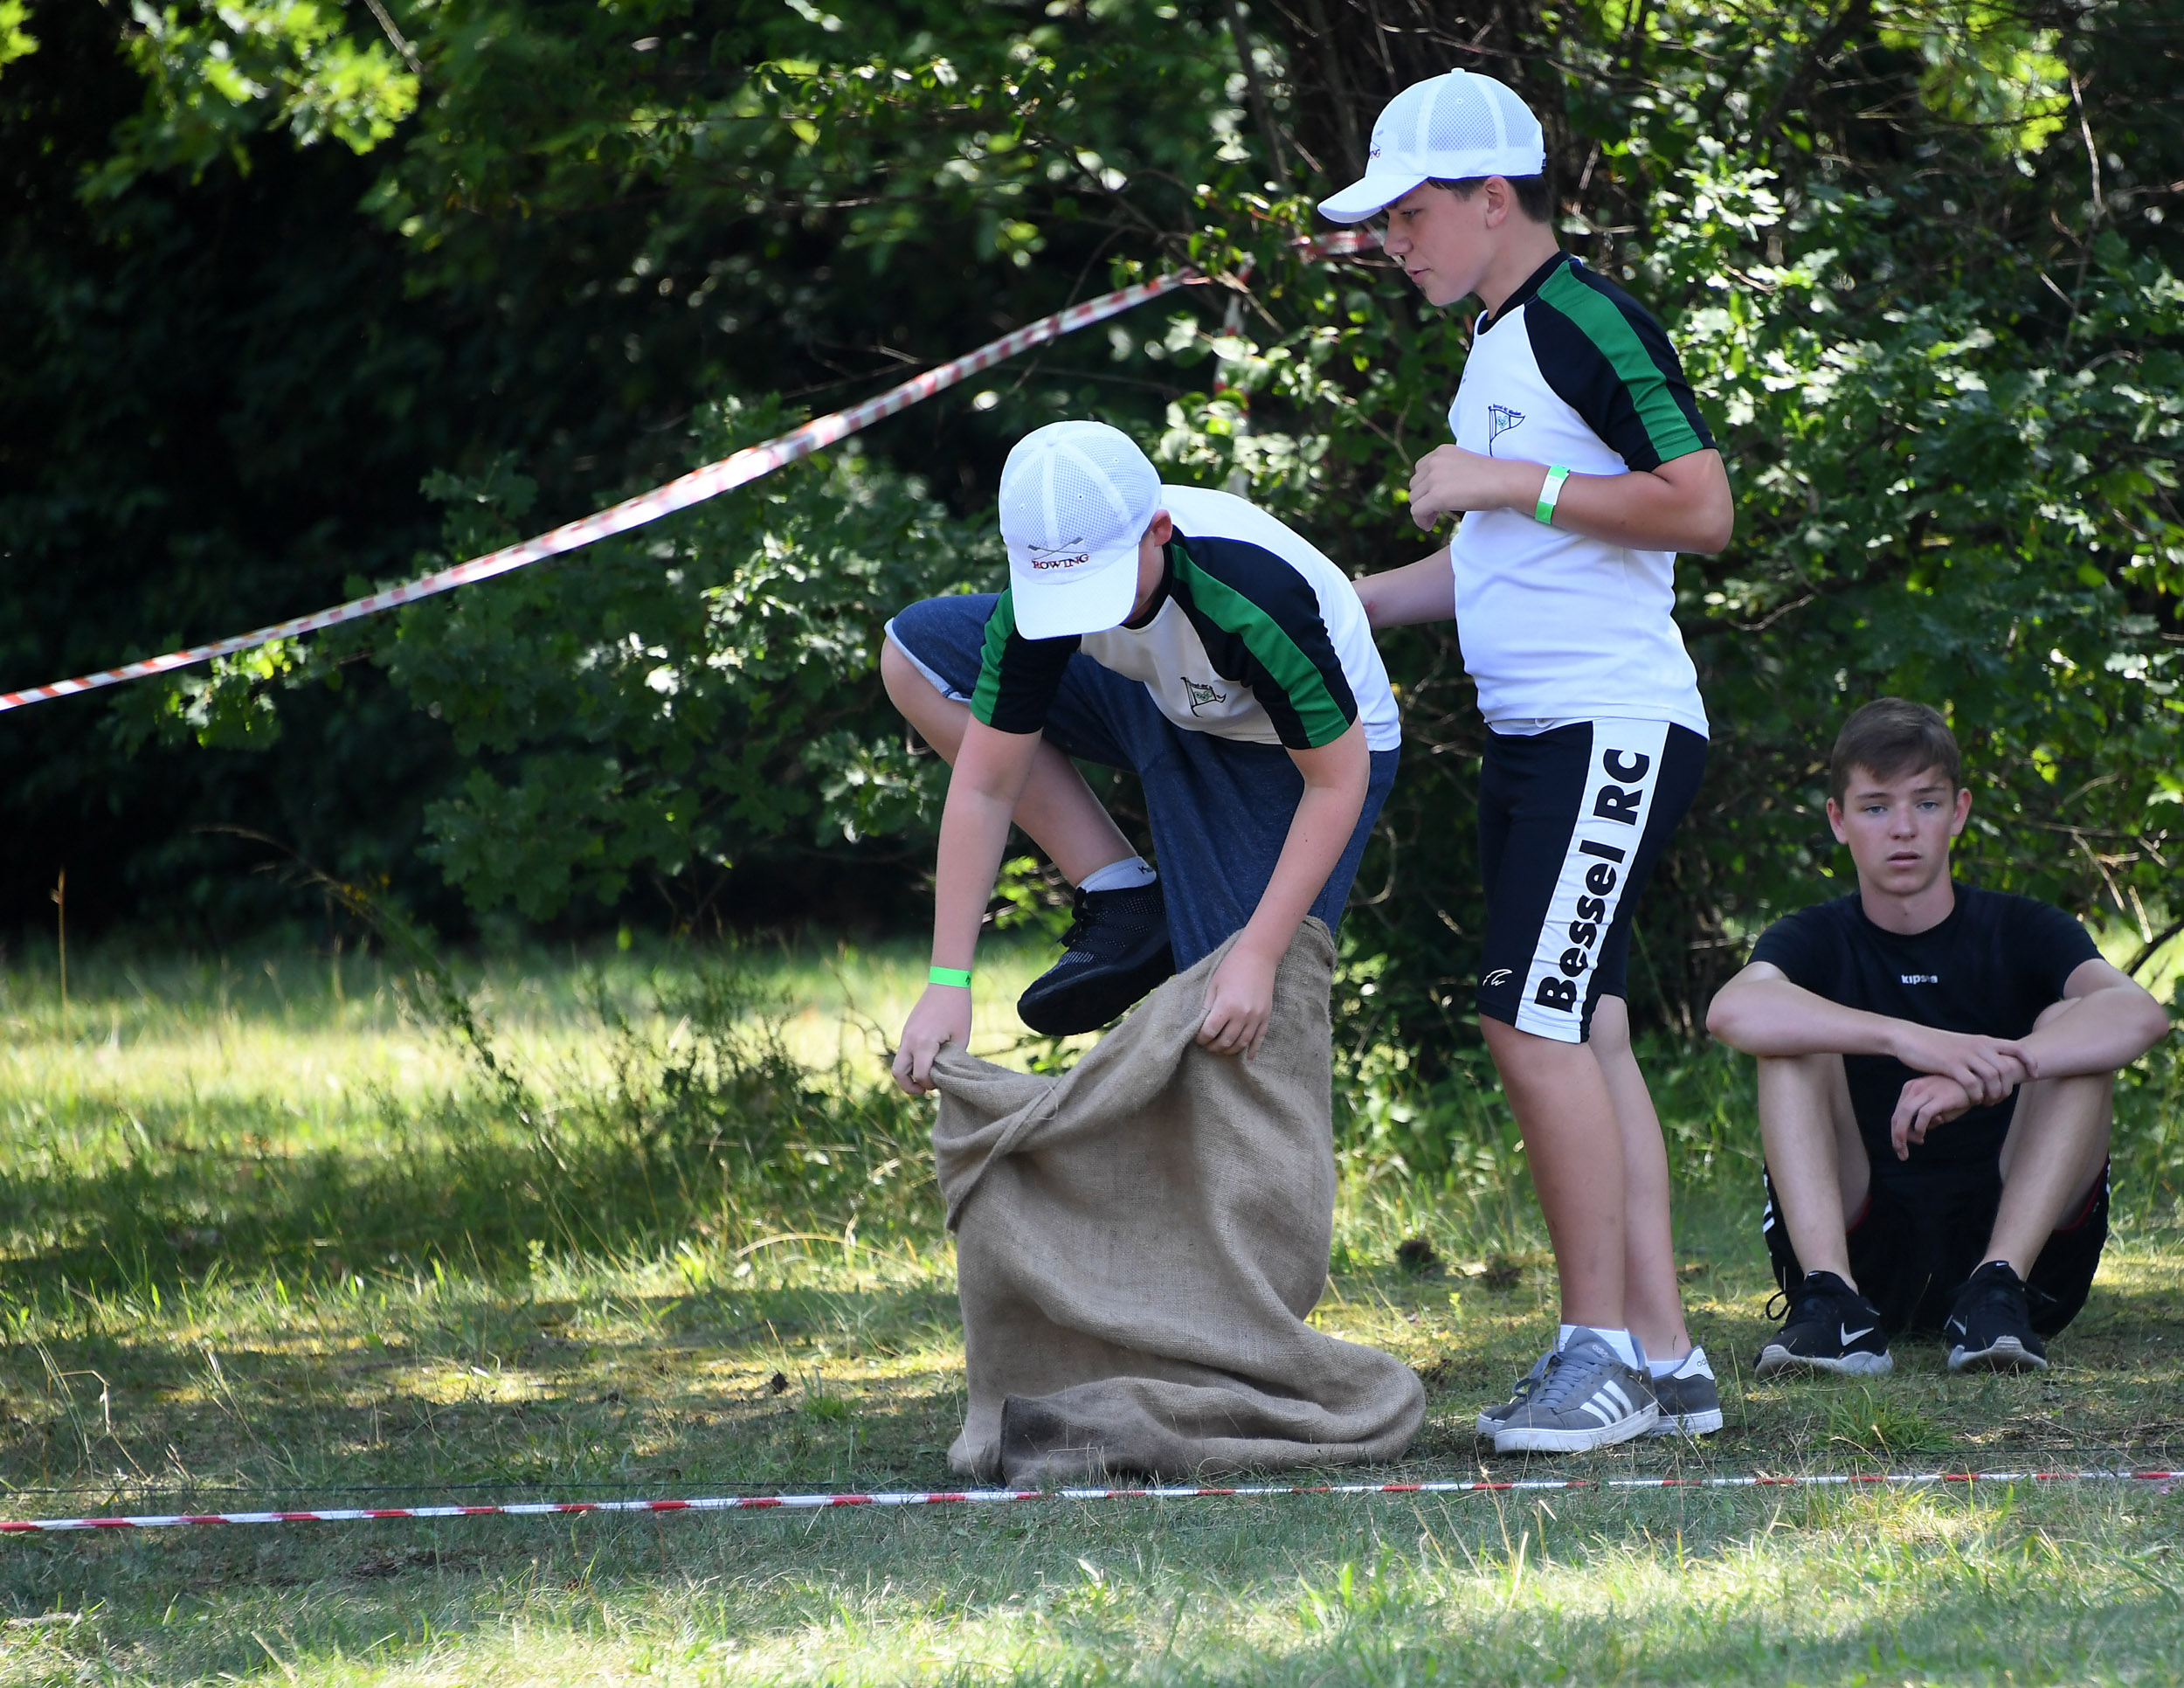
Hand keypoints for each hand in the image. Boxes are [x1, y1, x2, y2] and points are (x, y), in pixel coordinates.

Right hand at [891, 985, 971, 1096]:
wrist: (947, 982)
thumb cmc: (958, 1010)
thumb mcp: (961, 1038)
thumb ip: (951, 1060)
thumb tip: (945, 1077)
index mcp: (924, 1043)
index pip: (920, 1076)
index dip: (930, 1085)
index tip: (941, 1084)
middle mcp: (910, 1041)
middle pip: (898, 1074)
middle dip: (909, 1087)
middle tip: (925, 1090)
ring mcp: (906, 1035)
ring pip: (898, 1064)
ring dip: (909, 1075)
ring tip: (926, 1078)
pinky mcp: (907, 1031)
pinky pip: (904, 1052)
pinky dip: (911, 1062)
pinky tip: (928, 1061)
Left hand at [1197, 946, 1276, 1058]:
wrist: (1258, 956)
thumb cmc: (1232, 967)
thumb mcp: (1214, 985)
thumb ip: (1208, 1007)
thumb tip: (1202, 1026)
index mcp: (1226, 1006)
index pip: (1210, 1032)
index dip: (1202, 1038)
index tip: (1198, 1038)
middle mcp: (1242, 1015)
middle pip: (1225, 1041)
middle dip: (1214, 1047)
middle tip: (1208, 1045)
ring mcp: (1256, 1018)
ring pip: (1241, 1043)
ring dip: (1229, 1050)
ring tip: (1221, 1049)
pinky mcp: (1266, 1017)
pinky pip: (1259, 1039)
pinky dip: (1253, 1050)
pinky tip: (1248, 1059)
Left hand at [1408, 446, 1533, 531]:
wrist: (1506, 481)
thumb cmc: (1493, 477)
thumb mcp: (1465, 466)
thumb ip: (1448, 471)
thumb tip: (1435, 490)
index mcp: (1441, 452)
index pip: (1420, 470)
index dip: (1424, 486)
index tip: (1435, 497)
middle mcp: (1434, 462)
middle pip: (1414, 485)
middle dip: (1422, 499)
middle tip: (1435, 511)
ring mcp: (1434, 478)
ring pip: (1413, 499)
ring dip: (1422, 510)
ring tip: (1434, 518)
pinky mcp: (1436, 495)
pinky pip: (1416, 511)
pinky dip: (1420, 520)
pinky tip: (1430, 525)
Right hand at [1888, 1023, 2036, 1105]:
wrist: (1910, 1038)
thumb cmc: (1936, 1045)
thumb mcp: (1963, 1044)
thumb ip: (1980, 1053)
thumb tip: (1995, 1066)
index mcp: (1983, 1041)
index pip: (2018, 1048)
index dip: (2030, 1062)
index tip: (2033, 1075)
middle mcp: (1978, 1046)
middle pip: (2006, 1069)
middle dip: (2007, 1088)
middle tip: (2000, 1099)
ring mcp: (1965, 1055)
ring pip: (1992, 1078)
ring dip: (1993, 1094)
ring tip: (1987, 1102)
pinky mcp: (1950, 1065)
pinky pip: (1972, 1084)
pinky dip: (1976, 1096)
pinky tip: (1973, 1100)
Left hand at [1890, 1074, 1973, 1157]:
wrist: (1978, 1084)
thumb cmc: (1956, 1097)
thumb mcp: (1936, 1107)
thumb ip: (1926, 1119)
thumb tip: (1917, 1135)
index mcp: (1910, 1089)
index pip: (1896, 1114)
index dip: (1896, 1133)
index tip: (1902, 1147)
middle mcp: (1914, 1089)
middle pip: (1897, 1116)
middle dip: (1897, 1138)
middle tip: (1901, 1154)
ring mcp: (1926, 1091)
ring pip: (1905, 1114)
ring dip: (1903, 1135)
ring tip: (1908, 1149)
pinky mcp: (1939, 1097)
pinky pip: (1923, 1114)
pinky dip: (1919, 1127)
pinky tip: (1923, 1135)